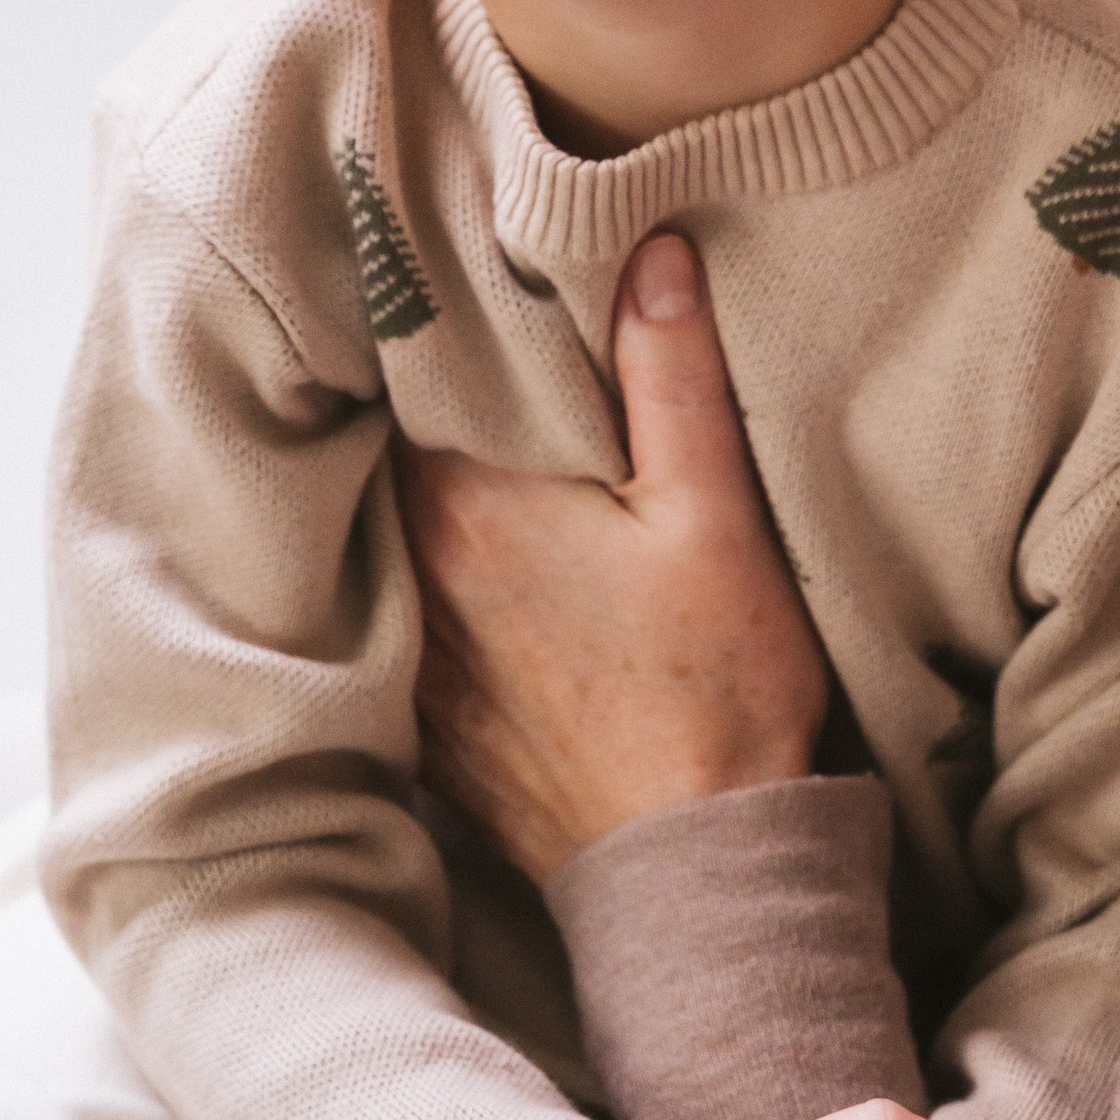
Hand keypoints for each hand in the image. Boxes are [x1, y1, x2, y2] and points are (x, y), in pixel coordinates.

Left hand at [405, 231, 830, 880]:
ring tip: (480, 447)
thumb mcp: (716, 516)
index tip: (465, 277)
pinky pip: (416, 618)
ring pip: (402, 536)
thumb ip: (672, 378)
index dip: (443, 323)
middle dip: (437, 402)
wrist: (696, 867)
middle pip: (400, 453)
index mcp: (474, 509)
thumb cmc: (720, 686)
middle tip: (476, 345)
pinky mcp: (436, 723)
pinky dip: (439, 581)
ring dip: (432, 493)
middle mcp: (420, 577)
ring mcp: (420, 658)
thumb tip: (646, 252)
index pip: (420, 379)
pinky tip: (494, 573)